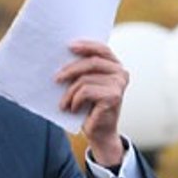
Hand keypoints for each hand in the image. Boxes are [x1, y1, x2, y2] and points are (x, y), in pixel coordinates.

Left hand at [55, 40, 127, 165]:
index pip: (102, 49)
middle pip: (91, 62)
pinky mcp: (113, 97)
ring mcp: (119, 85)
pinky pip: (86, 91)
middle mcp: (121, 73)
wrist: (99, 132)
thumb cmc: (89, 107)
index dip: (86, 45)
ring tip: (63, 103)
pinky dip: (75, 100)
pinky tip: (73, 108)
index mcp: (115, 66)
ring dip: (69, 93)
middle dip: (70, 69)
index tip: (69, 46)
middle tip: (56, 79)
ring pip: (85, 79)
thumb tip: (63, 56)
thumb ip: (81, 70)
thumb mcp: (85, 84)